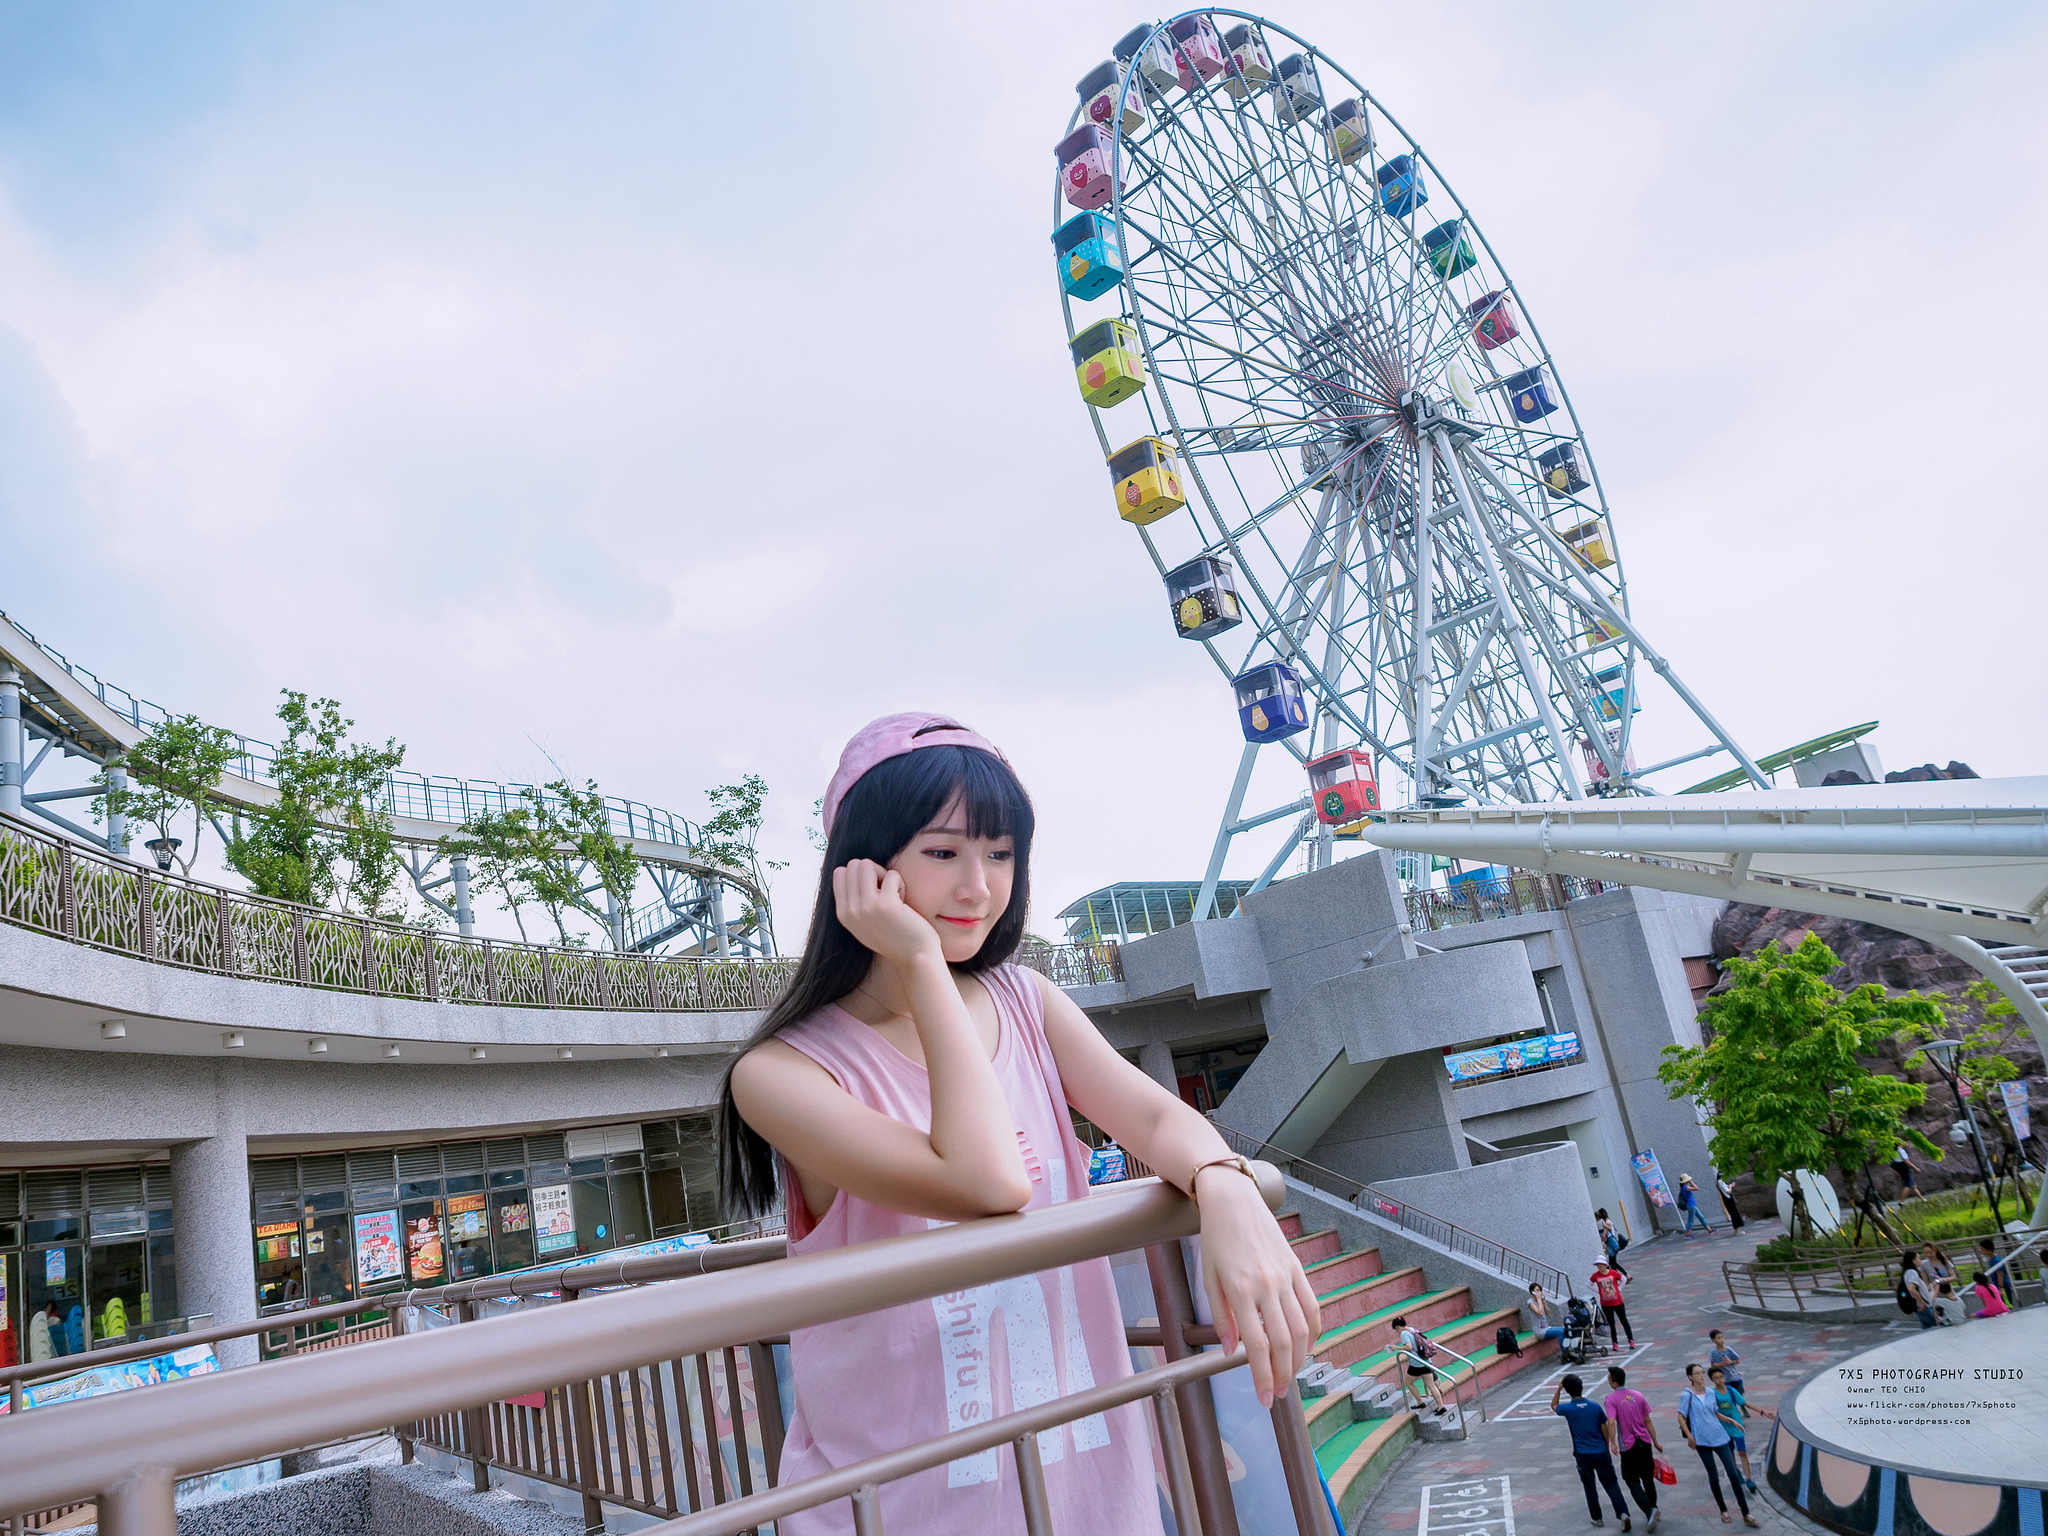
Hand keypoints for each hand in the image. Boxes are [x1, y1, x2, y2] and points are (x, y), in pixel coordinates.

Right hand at [833, 859, 942, 968]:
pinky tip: (903, 901)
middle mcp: (851, 910)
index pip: (840, 873)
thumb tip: (845, 868)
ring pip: (867, 864)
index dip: (860, 875)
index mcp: (843, 914)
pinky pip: (891, 874)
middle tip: (884, 890)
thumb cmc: (893, 936)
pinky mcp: (886, 904)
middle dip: (872, 871)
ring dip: (883, 874)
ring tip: (892, 893)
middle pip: (853, 865)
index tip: (873, 891)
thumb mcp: (863, 923)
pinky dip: (900, 882)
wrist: (914, 956)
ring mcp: (866, 907)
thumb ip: (852, 902)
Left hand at [1195, 1168, 1319, 1409]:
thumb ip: (1221, 1318)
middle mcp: (1267, 1285)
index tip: (1264, 1399)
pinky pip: (1312, 1306)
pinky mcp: (1297, 1268)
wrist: (1234, 1202)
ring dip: (1299, 1358)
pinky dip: (1313, 1331)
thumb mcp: (1208, 1279)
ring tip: (1290, 1376)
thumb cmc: (1216, 1240)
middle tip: (1278, 1394)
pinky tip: (1307, 1347)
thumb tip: (1230, 1351)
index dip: (1262, 1377)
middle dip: (1282, 1375)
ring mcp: (1286, 1276)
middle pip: (1283, 1342)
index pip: (1256, 1345)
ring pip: (1302, 1328)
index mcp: (1240, 1290)